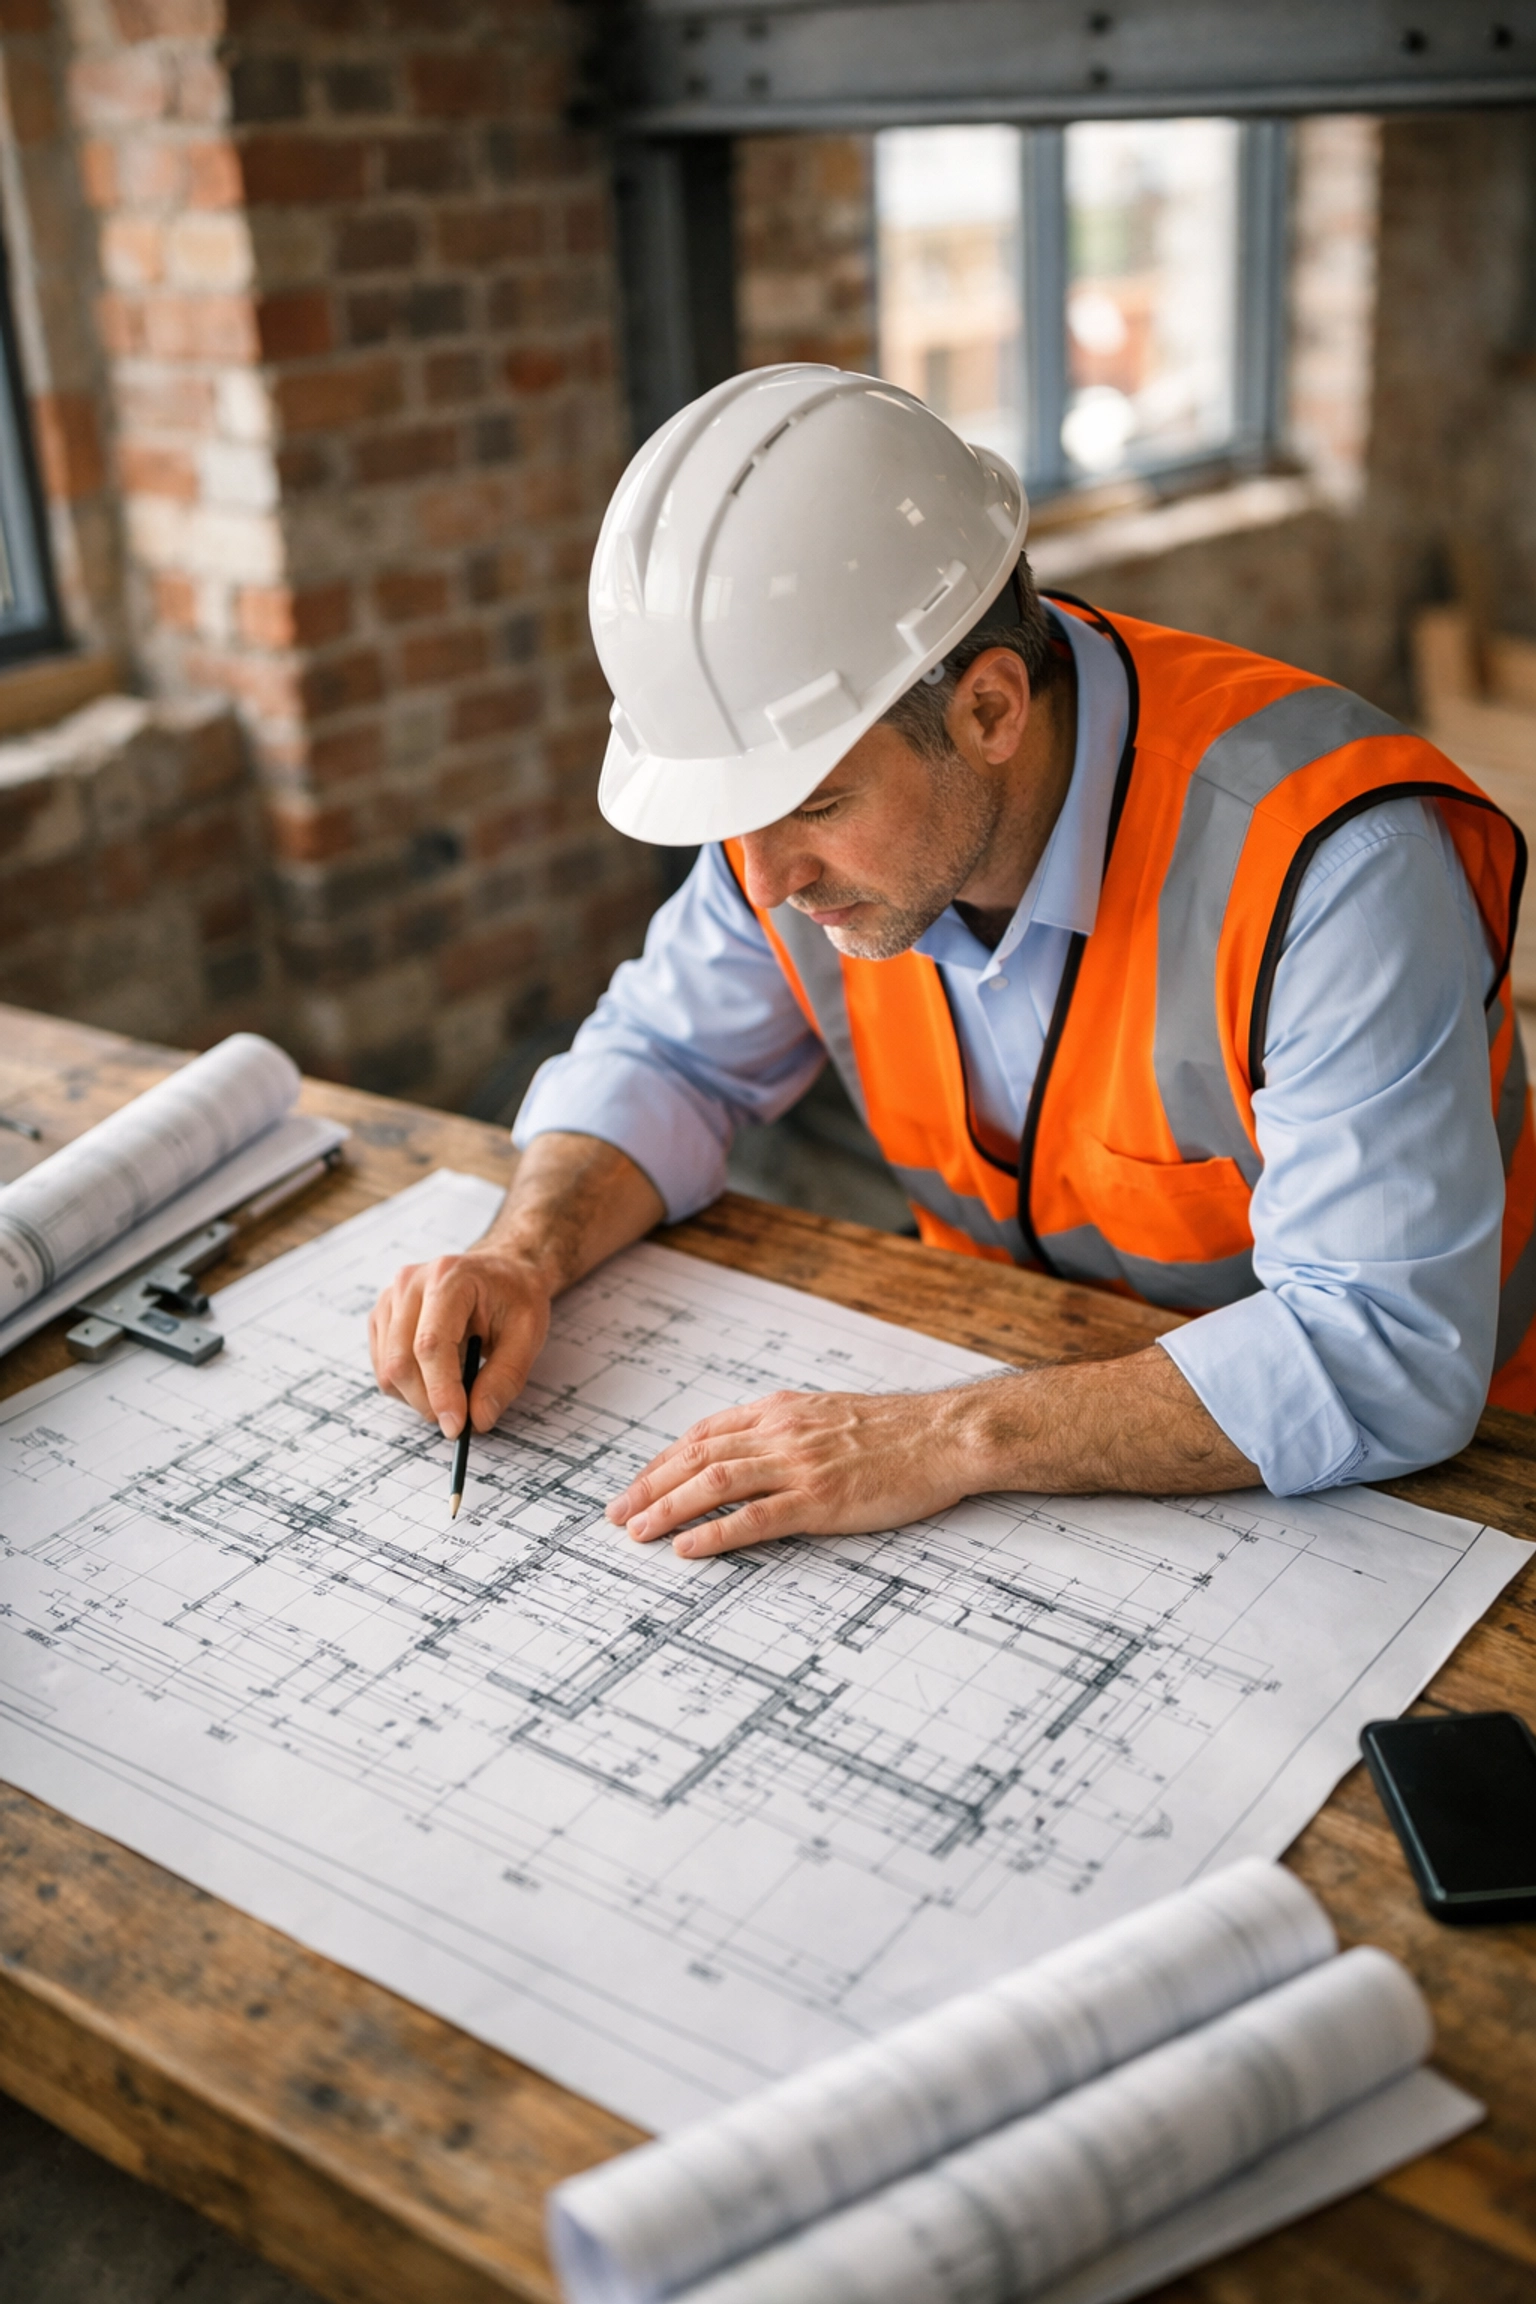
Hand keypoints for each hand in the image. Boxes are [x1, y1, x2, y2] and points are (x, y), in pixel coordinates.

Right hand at [369, 1248, 550, 1437]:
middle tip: (459, 1420)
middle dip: (428, 1402)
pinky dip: (407, 1387)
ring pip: (387, 1370)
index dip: (441, 1391)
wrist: (499, 1271)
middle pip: (401, 1361)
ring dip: (418, 1396)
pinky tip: (436, 1375)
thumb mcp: (527, 1334)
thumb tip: (479, 1419)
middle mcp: (410, 1283)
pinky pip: (382, 1368)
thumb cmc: (514, 1297)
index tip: (456, 1426)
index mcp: (449, 1278)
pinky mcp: (382, 1317)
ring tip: (456, 1386)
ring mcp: (390, 1298)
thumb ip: (505, 1377)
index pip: (431, 1344)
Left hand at [606, 1386, 983, 1556]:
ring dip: (667, 1507)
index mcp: (779, 1410)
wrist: (946, 1435)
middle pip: (696, 1456)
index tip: (637, 1484)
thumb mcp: (828, 1414)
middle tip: (616, 1514)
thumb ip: (787, 1428)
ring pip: (714, 1482)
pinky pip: (755, 1518)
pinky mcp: (821, 1500)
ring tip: (637, 1532)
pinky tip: (687, 1548)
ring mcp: (799, 1465)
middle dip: (649, 1486)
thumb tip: (751, 1448)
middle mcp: (780, 1432)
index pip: (703, 1433)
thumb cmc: (897, 1430)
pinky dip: (714, 1532)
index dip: (663, 1461)